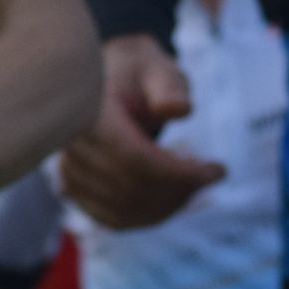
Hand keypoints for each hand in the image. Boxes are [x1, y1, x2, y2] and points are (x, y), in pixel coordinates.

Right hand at [59, 33, 223, 229]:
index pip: (134, 158)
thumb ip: (169, 86)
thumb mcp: (157, 69)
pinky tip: (174, 198)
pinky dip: (148, 216)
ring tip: (195, 183)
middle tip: (211, 175)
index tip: (218, 170)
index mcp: (90, 113)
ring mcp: (70, 170)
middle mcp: (73, 146)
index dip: (179, 173)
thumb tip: (178, 110)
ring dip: (168, 206)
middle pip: (131, 189)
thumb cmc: (138, 75)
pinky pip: (113, 218)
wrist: (106, 82)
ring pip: (124, 210)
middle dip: (180, 190)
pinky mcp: (74, 189)